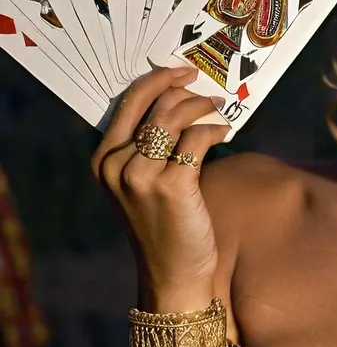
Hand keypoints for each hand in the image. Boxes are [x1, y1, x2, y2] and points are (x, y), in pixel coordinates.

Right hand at [91, 64, 229, 306]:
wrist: (172, 274)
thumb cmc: (163, 226)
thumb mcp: (142, 184)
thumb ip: (146, 149)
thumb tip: (178, 102)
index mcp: (103, 160)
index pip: (128, 102)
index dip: (158, 80)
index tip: (182, 72)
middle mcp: (116, 166)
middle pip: (153, 105)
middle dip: (183, 90)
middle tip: (207, 90)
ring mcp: (141, 177)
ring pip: (174, 119)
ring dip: (201, 108)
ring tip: (219, 109)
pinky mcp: (171, 187)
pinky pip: (196, 140)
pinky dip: (214, 130)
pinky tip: (223, 132)